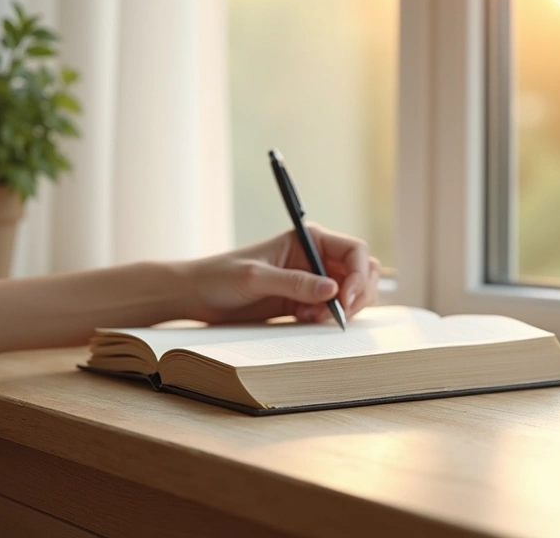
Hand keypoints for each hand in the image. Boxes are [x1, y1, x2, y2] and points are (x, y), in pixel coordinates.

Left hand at [175, 224, 381, 324]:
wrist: (197, 295)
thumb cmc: (221, 276)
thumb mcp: (256, 278)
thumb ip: (295, 283)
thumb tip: (333, 290)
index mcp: (309, 238)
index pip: (355, 251)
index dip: (358, 275)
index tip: (346, 298)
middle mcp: (316, 257)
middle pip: (362, 272)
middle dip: (358, 294)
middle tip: (338, 314)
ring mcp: (313, 280)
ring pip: (352, 293)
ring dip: (344, 309)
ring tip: (315, 317)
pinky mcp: (305, 302)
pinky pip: (333, 310)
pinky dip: (328, 318)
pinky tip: (304, 320)